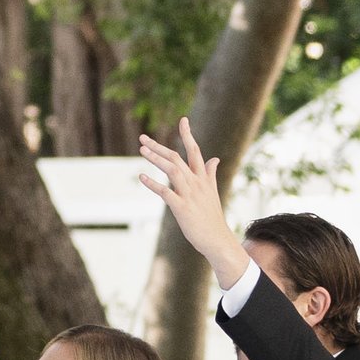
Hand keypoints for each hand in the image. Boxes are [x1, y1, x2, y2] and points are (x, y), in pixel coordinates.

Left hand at [134, 118, 248, 285]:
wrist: (218, 239)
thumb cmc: (212, 217)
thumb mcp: (213, 192)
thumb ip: (210, 174)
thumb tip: (215, 158)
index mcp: (203, 178)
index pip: (196, 151)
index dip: (188, 135)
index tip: (183, 119)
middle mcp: (197, 183)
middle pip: (177, 158)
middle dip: (159, 146)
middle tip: (142, 137)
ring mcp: (189, 194)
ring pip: (172, 170)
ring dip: (156, 159)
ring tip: (141, 150)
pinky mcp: (182, 207)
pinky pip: (166, 192)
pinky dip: (153, 183)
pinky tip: (141, 176)